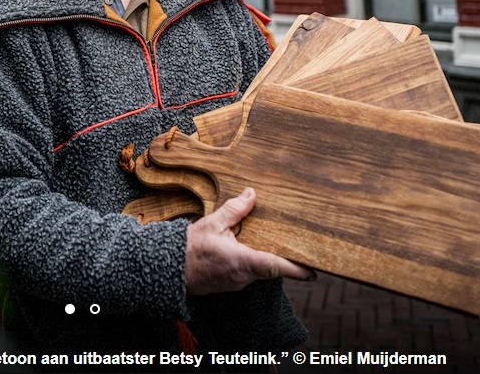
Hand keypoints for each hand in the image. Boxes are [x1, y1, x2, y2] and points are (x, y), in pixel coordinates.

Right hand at [185, 187, 316, 294]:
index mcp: (242, 262)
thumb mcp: (212, 224)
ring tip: (273, 241)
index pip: (275, 267)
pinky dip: (252, 262)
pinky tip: (248, 247)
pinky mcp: (229, 284)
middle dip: (283, 259)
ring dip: (265, 258)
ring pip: (259, 271)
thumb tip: (251, 194)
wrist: (166, 269)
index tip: (313, 271)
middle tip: (298, 247)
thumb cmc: (188, 248)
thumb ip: (234, 210)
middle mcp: (242, 277)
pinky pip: (247, 273)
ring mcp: (236, 283)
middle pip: (271, 269)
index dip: (296, 270)